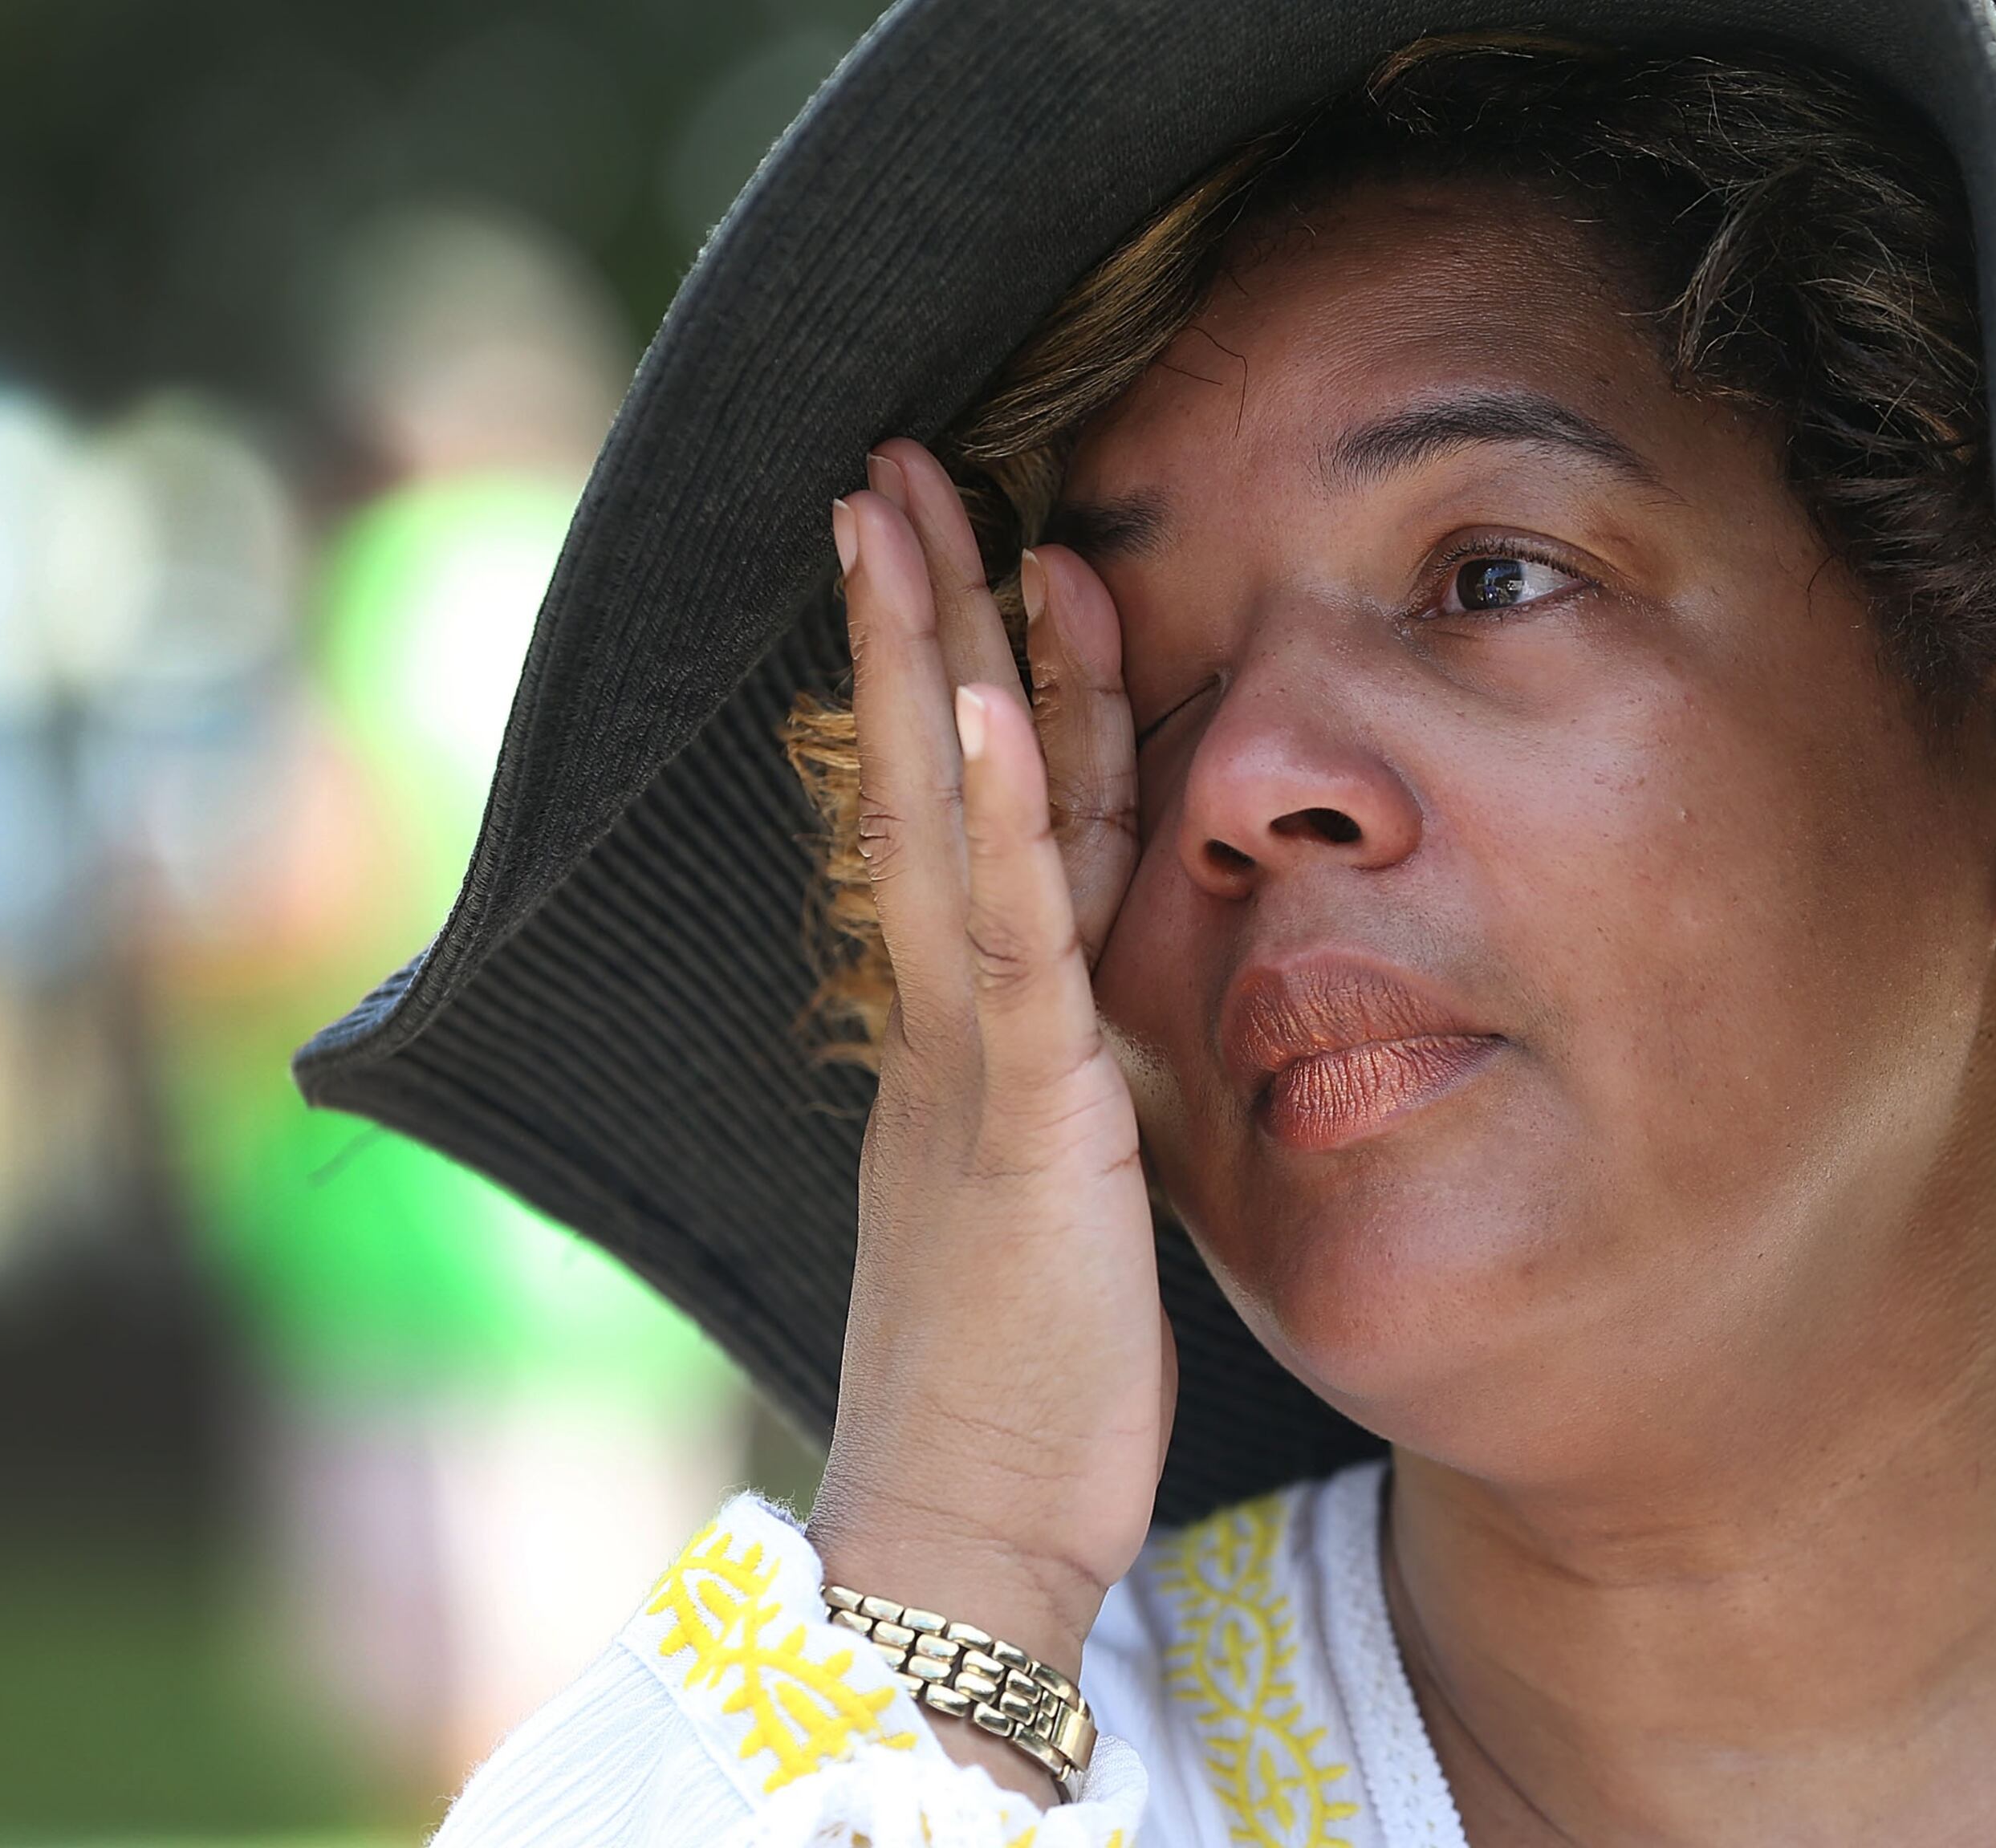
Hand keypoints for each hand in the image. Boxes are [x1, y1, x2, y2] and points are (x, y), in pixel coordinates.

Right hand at [803, 438, 1169, 1786]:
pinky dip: (984, 811)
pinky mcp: (1015, 1115)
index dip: (974, 680)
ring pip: (947, 819)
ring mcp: (965, 1056)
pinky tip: (974, 697)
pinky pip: (1003, 938)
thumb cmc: (1024, 1390)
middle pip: (929, 777)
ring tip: (912, 506)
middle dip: (913, 611)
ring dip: (929, 653)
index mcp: (965, 1034)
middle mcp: (944, 1019)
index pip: (975, 819)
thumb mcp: (1057, 1203)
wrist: (966, 1535)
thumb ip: (1069, 1094)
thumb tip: (1102, 1034)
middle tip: (892, 460)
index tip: (977, 552)